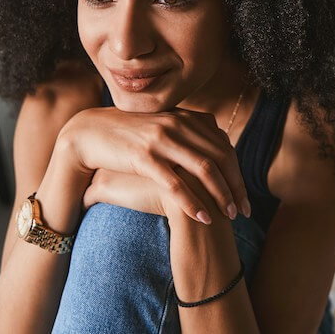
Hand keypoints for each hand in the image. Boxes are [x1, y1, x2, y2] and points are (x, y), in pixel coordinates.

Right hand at [58, 106, 249, 223]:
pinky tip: (203, 217)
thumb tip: (220, 145)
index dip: (238, 173)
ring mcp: (162, 139)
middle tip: (244, 211)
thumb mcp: (165, 127)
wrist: (90, 132)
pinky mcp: (144, 157)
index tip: (245, 196)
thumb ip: (191, 133)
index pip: (224, 147)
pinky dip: (193, 201)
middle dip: (236, 187)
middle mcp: (179, 124)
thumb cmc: (131, 135)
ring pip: (204, 169)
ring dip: (220, 194)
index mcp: (188, 118)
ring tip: (229, 215)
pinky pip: (175, 182)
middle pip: (221, 158)